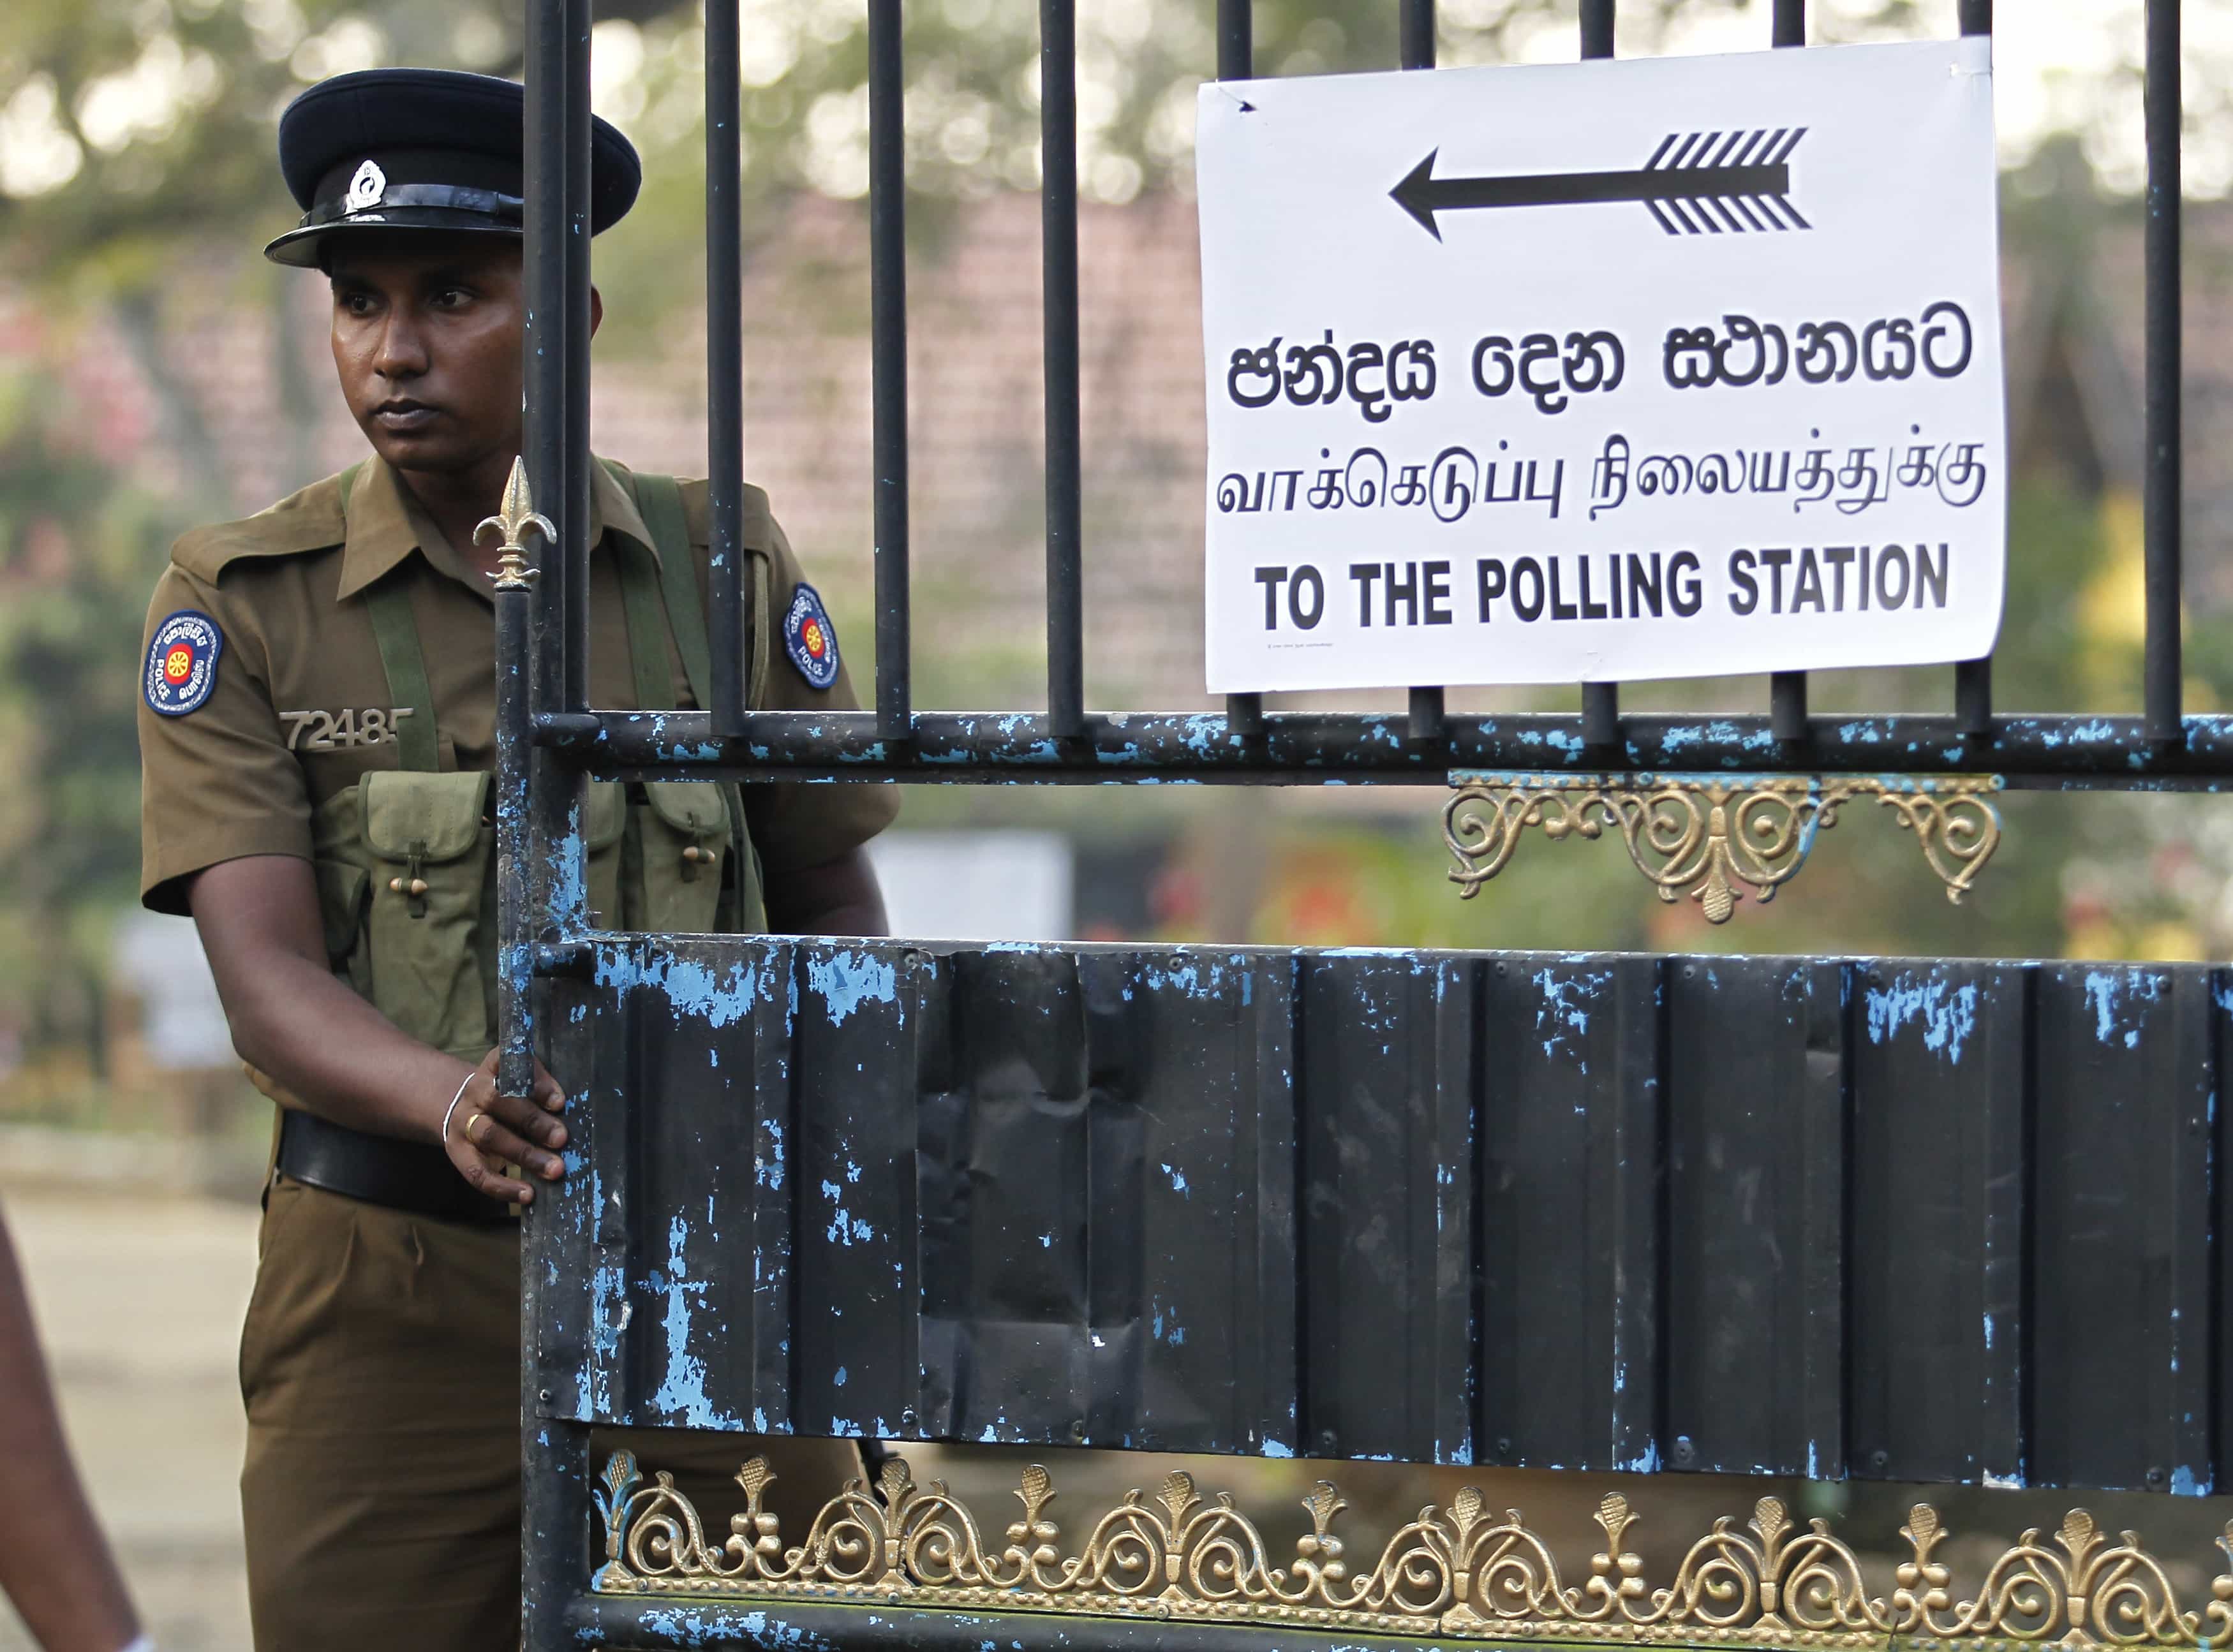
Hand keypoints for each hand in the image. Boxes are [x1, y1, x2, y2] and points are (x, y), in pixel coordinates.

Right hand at [439, 1048, 567, 1203]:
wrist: (465, 1111)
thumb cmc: (509, 1096)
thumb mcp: (521, 1083)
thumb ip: (542, 1089)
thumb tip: (569, 1111)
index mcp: (493, 1069)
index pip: (509, 1066)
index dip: (535, 1082)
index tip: (560, 1102)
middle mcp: (475, 1093)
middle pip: (499, 1102)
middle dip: (533, 1121)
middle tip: (562, 1138)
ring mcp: (463, 1123)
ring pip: (490, 1136)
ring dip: (525, 1154)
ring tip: (554, 1169)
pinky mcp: (458, 1152)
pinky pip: (477, 1172)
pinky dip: (503, 1187)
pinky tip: (528, 1195)